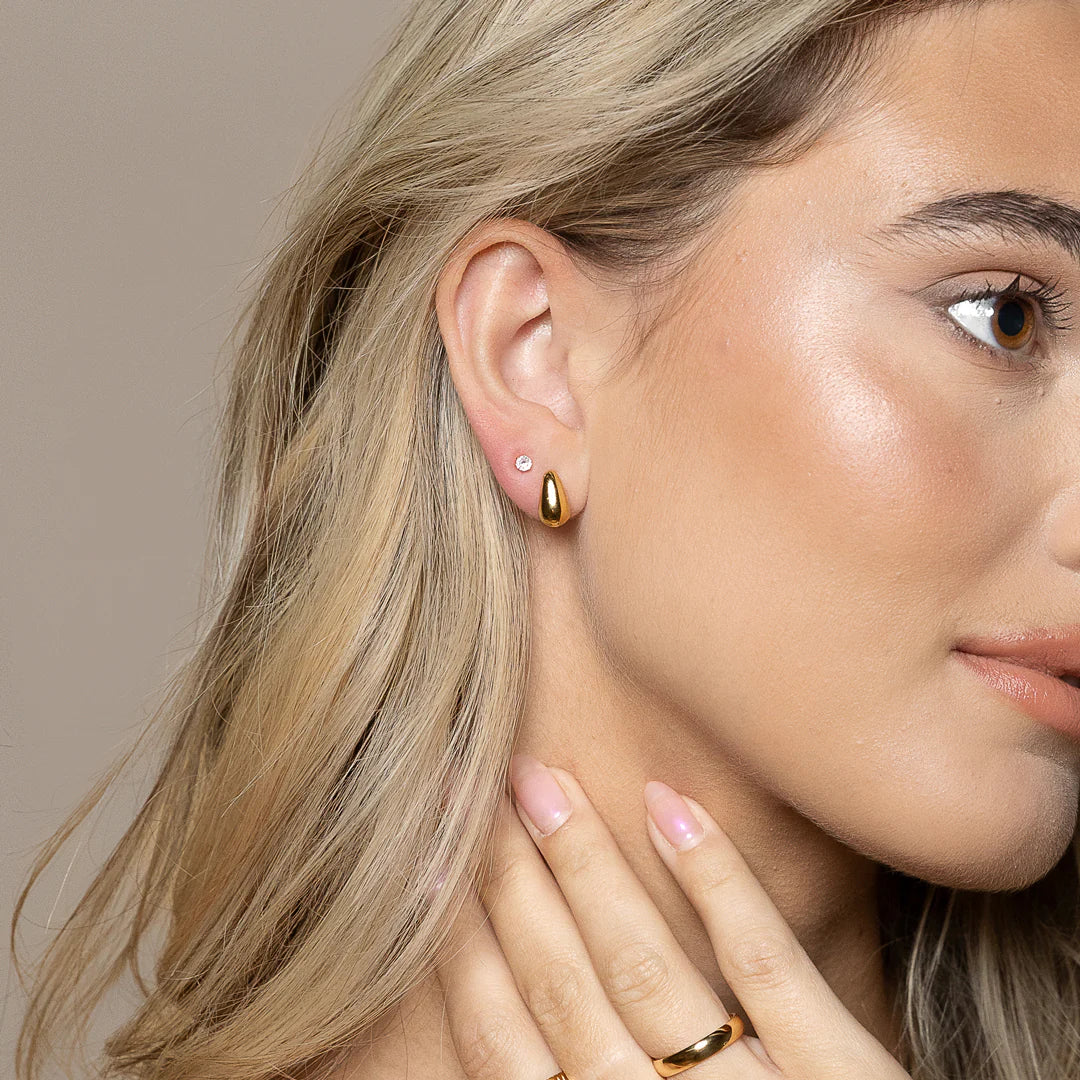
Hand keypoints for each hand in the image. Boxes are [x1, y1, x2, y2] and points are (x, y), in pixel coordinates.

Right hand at [433, 756, 911, 1078]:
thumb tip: (516, 1042)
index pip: (509, 1049)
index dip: (464, 953)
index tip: (437, 867)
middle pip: (564, 991)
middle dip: (511, 886)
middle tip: (483, 791)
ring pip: (644, 971)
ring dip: (587, 869)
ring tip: (545, 784)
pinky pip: (768, 970)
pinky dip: (715, 885)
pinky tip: (670, 806)